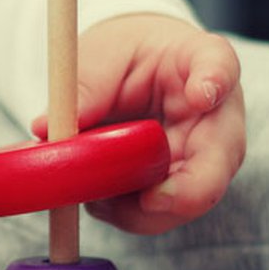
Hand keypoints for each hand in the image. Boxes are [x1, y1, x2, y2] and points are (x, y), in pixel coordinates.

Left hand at [33, 14, 245, 234]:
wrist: (136, 77)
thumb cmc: (124, 58)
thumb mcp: (99, 55)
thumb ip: (84, 85)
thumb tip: (48, 127)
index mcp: (199, 62)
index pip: (218, 66)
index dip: (214, 81)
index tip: (200, 93)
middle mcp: (215, 116)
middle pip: (220, 158)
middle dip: (188, 190)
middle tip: (150, 201)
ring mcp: (204, 158)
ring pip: (188, 200)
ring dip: (139, 210)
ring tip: (95, 193)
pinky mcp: (179, 189)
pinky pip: (156, 215)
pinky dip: (123, 214)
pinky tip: (98, 196)